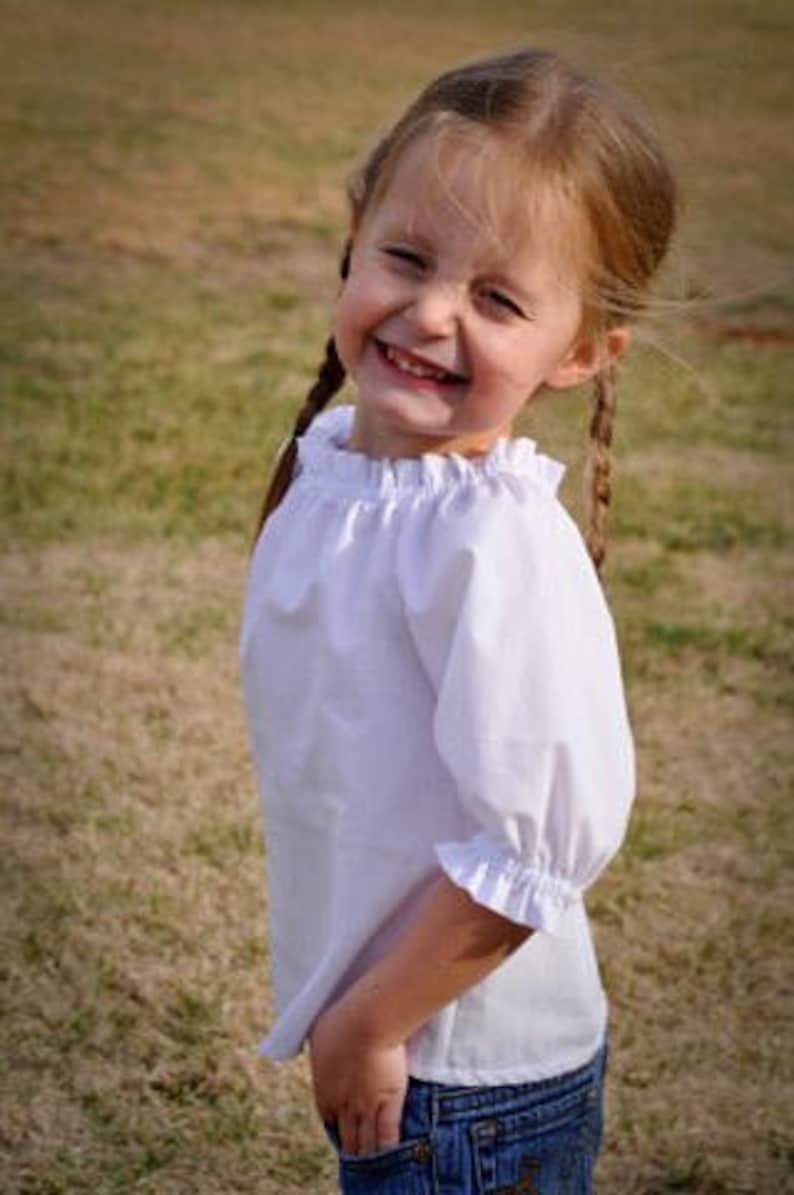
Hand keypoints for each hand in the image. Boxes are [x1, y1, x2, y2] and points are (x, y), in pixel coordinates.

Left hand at [308, 997, 407, 1156]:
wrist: (366, 1020)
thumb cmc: (340, 1019)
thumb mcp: (320, 1034)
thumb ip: (322, 1050)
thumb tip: (321, 1045)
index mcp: (324, 1091)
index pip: (329, 1118)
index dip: (337, 1123)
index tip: (342, 1125)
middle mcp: (342, 1105)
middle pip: (347, 1136)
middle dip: (352, 1146)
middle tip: (357, 1152)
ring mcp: (366, 1107)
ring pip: (366, 1141)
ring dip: (368, 1152)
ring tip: (373, 1160)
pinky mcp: (389, 1103)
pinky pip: (388, 1134)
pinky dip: (388, 1147)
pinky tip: (391, 1154)